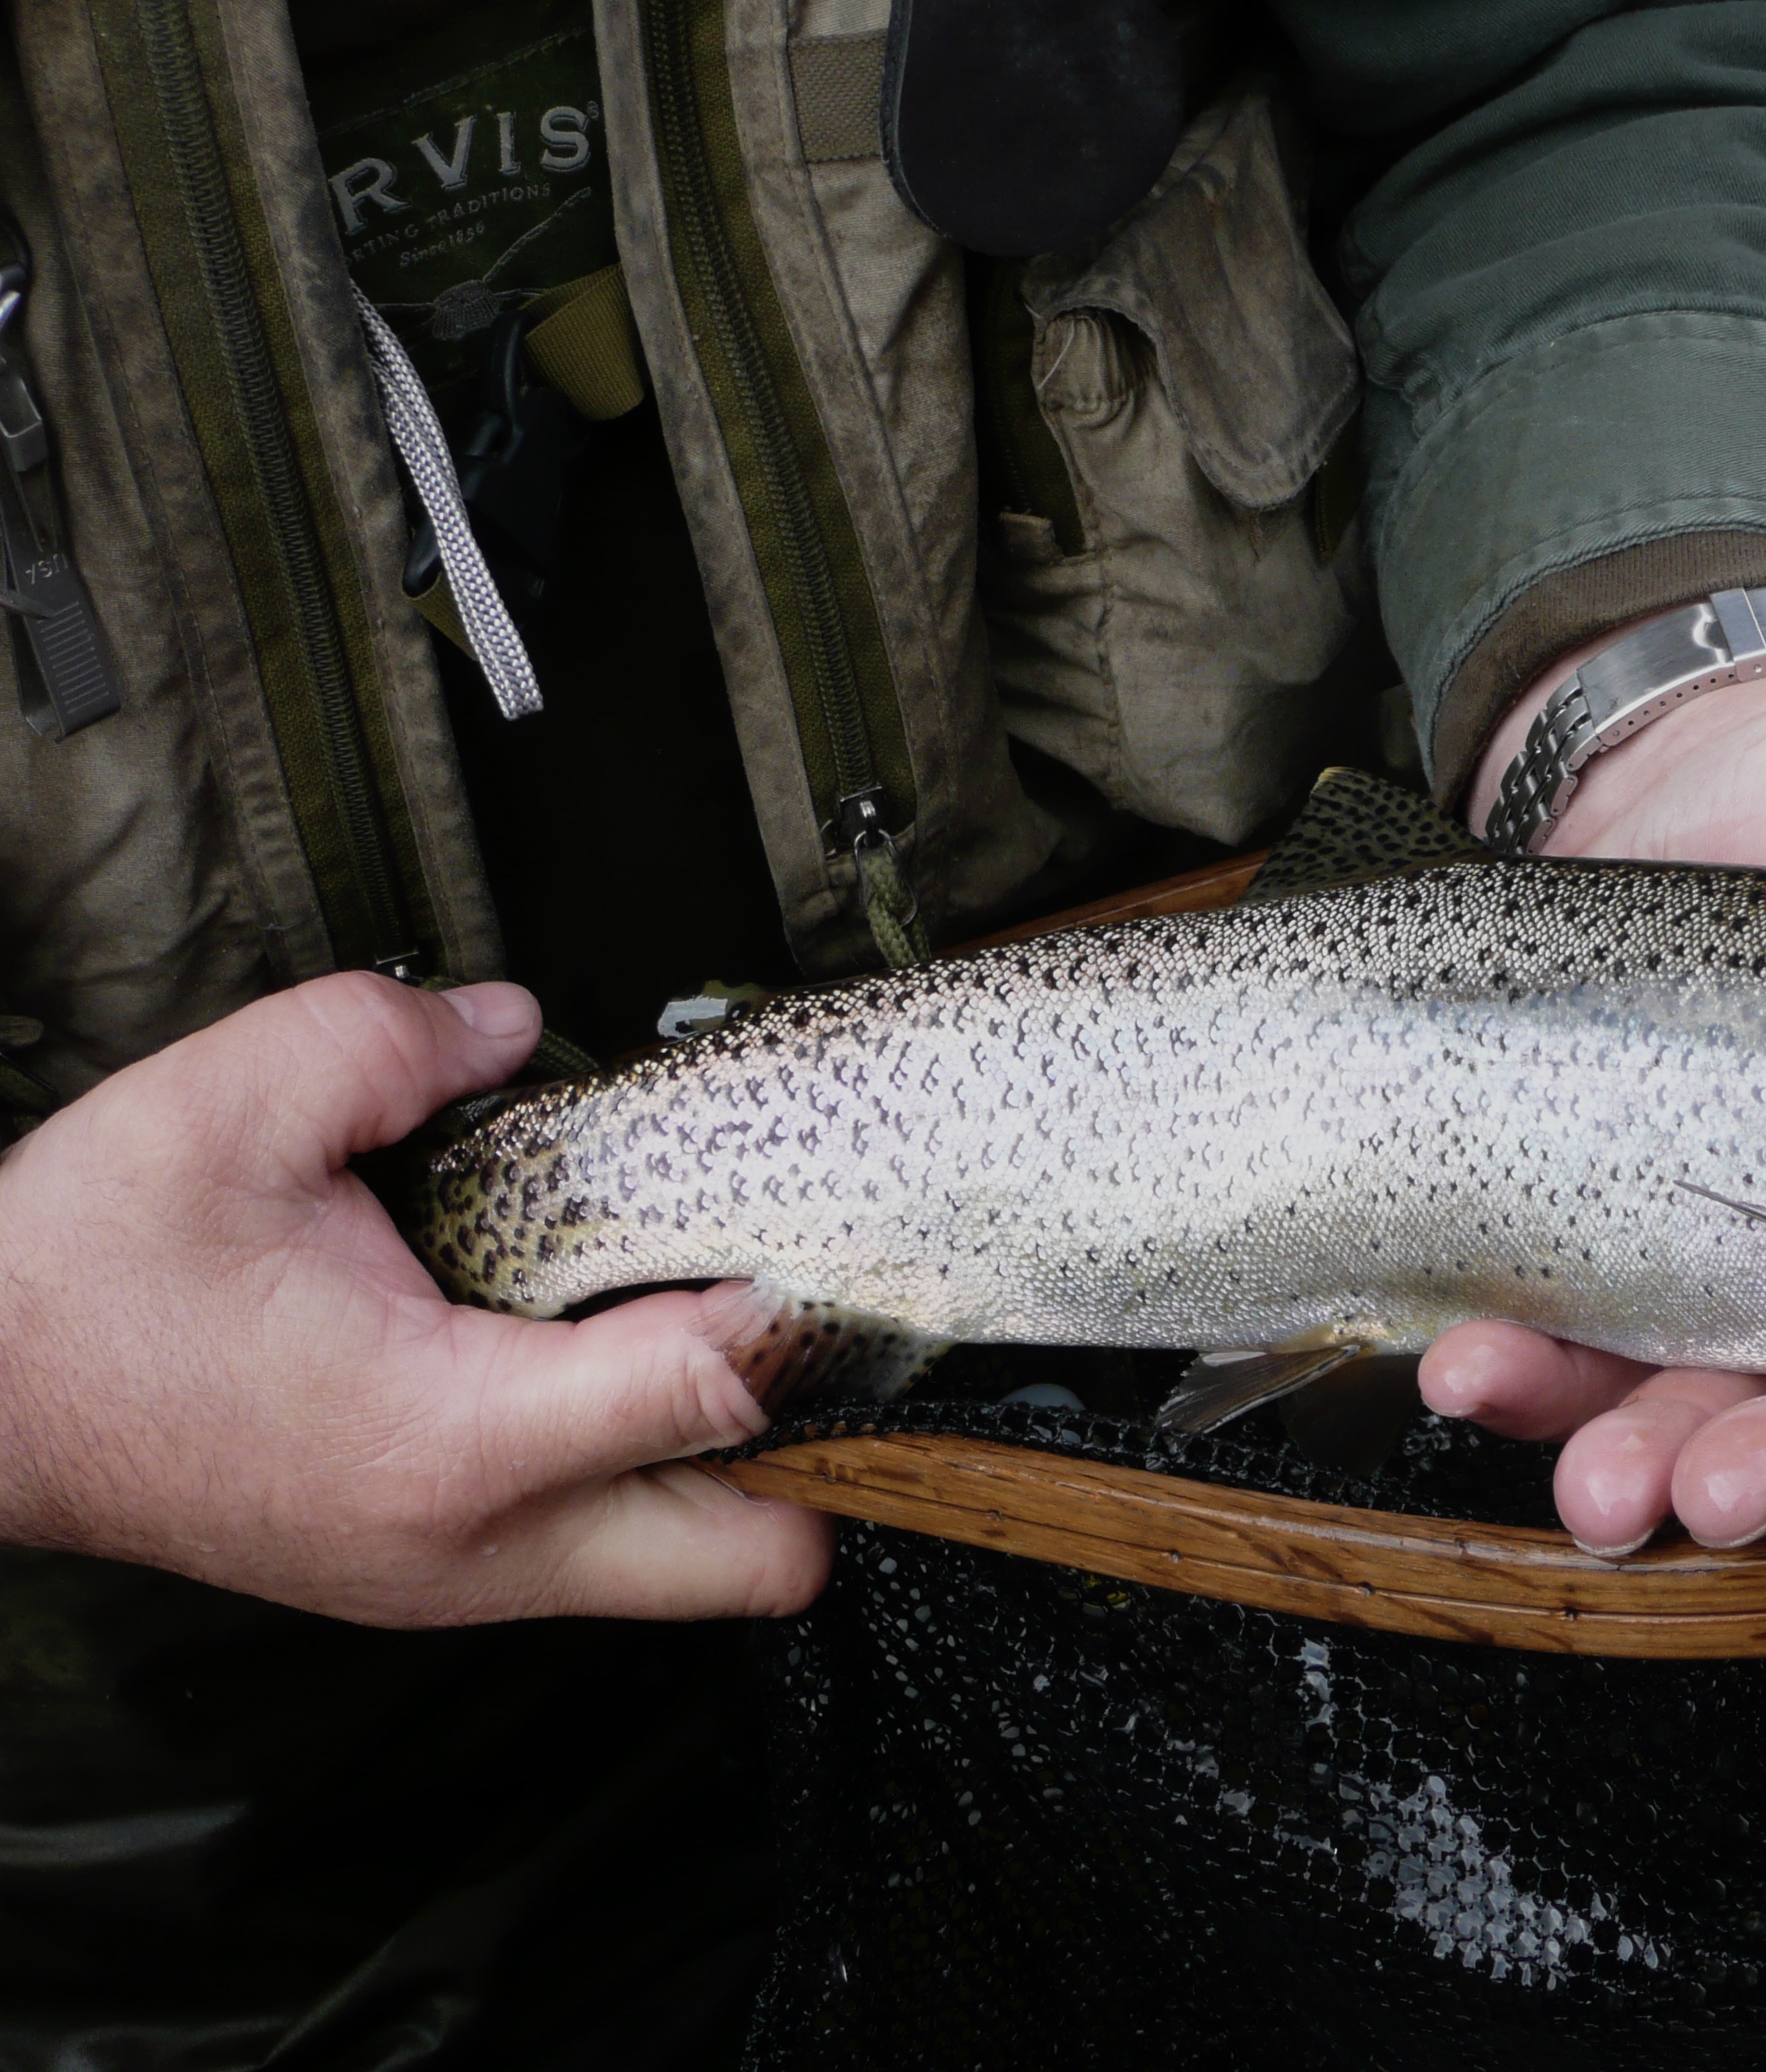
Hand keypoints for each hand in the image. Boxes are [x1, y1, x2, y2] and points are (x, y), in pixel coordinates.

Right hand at [0, 974, 829, 1624]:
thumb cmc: (79, 1279)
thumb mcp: (226, 1108)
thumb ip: (392, 1044)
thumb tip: (512, 1030)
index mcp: (446, 1439)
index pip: (709, 1397)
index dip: (786, 1311)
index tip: (813, 1237)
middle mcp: (476, 1544)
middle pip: (758, 1560)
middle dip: (818, 1445)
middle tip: (804, 1318)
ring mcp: (461, 1581)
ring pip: (696, 1566)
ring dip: (743, 1458)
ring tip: (721, 1321)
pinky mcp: (440, 1575)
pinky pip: (614, 1542)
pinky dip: (655, 1464)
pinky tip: (615, 1352)